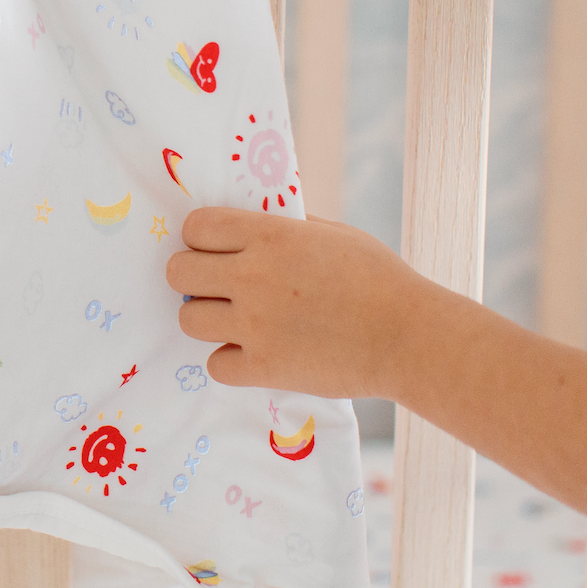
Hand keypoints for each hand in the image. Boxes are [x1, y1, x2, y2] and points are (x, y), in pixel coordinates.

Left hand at [166, 206, 445, 401]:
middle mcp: (252, 276)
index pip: (196, 226)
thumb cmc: (378, 278)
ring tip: (235, 321)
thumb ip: (287, 227)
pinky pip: (215, 364)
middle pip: (177, 271)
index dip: (201, 238)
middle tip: (217, 287)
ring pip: (187, 318)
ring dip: (207, 319)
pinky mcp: (263, 367)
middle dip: (193, 277)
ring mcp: (254, 324)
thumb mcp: (333, 234)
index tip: (216, 251)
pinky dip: (231, 361)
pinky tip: (254, 353)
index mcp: (269, 236)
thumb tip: (255, 220)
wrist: (409, 336)